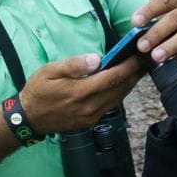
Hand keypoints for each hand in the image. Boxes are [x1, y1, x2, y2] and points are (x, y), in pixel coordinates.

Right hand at [19, 53, 141, 134]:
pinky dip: (120, 93)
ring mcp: (91, 116)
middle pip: (120, 89)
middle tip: (147, 61)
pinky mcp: (90, 121)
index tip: (138, 55)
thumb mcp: (49, 71)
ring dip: (130, 84)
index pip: (112, 77)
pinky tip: (123, 84)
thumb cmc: (37, 91)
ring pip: (118, 98)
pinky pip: (111, 105)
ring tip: (140, 71)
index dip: (128, 66)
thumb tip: (96, 59)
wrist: (29, 118)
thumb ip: (73, 65)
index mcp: (80, 91)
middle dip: (135, 74)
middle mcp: (89, 106)